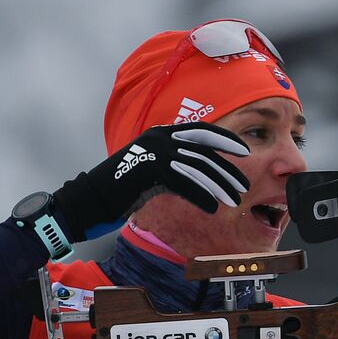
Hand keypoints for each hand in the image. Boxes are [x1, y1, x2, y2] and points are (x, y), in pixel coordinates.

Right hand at [53, 123, 250, 240]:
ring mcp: (155, 152)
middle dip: (227, 170)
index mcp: (162, 132)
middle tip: (244, 187)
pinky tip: (212, 208)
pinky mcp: (150, 170)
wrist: (93, 198)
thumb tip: (208, 174)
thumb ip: (178, 165)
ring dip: (219, 187)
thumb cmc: (126, 187)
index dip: (225, 139)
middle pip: (204, 152)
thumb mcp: (156, 169)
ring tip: (234, 202)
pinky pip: (184, 183)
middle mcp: (160, 137)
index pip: (201, 130)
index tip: (244, 151)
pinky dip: (201, 196)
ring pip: (198, 169)